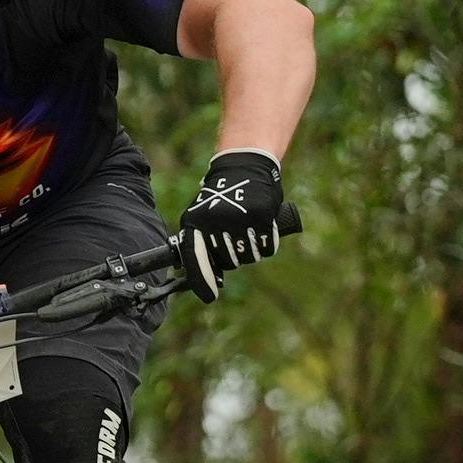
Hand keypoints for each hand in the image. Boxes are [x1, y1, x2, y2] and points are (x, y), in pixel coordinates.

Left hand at [178, 150, 298, 300]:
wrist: (245, 166)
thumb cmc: (223, 196)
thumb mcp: (203, 214)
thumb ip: (201, 242)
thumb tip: (204, 278)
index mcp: (197, 221)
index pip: (195, 258)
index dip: (202, 281)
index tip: (210, 296)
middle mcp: (216, 221)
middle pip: (228, 262)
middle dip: (233, 257)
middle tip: (236, 238)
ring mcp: (240, 219)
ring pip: (249, 257)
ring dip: (251, 251)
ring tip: (249, 230)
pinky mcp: (261, 216)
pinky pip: (266, 247)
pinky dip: (267, 243)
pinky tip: (263, 229)